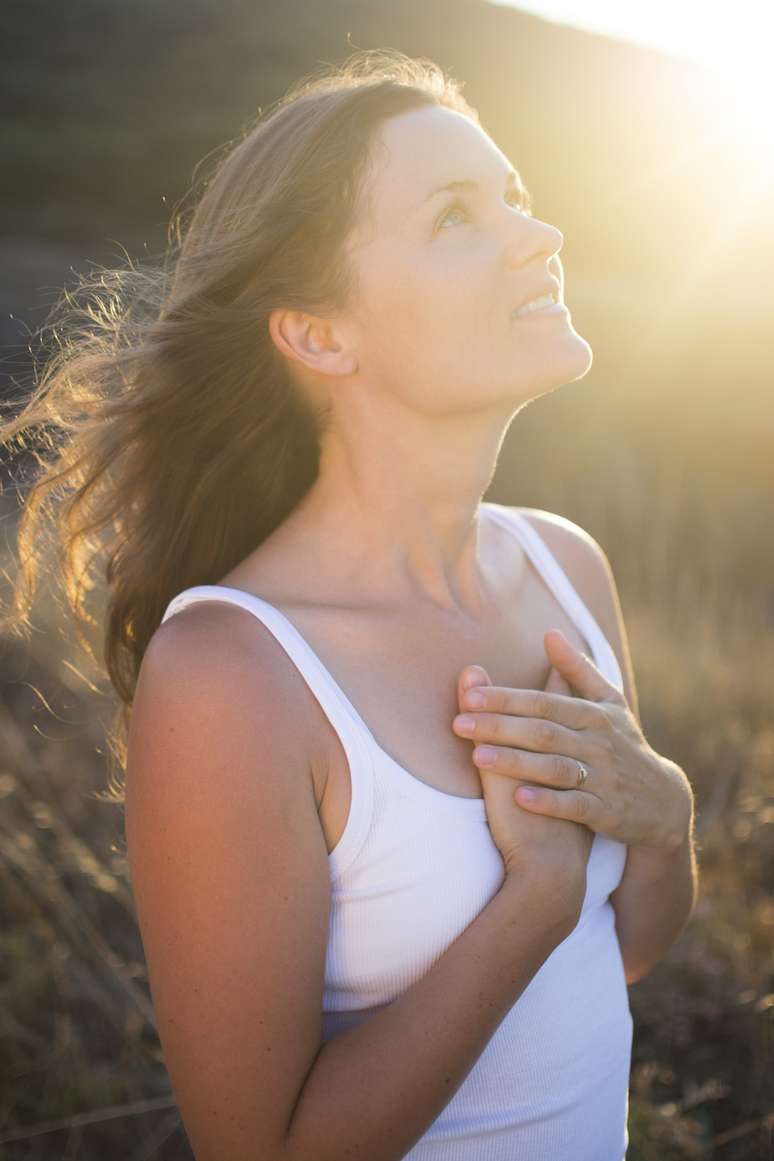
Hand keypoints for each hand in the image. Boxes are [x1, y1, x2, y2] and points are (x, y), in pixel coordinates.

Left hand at [453, 629, 692, 853]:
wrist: (663, 802)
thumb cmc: (624, 745)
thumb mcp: (609, 704)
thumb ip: (577, 671)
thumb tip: (550, 633)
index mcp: (593, 715)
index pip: (543, 703)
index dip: (506, 699)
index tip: (470, 695)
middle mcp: (598, 743)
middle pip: (543, 732)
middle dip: (499, 726)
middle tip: (458, 723)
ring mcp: (604, 778)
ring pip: (554, 767)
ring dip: (515, 762)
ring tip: (477, 756)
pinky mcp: (607, 812)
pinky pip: (575, 806)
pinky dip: (548, 801)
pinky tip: (517, 798)